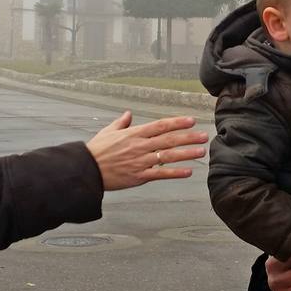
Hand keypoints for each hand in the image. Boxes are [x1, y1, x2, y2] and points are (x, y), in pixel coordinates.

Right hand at [86, 112, 207, 190]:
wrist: (86, 170)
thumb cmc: (96, 151)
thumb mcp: (108, 132)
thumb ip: (121, 123)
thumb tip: (128, 114)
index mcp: (134, 134)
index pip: (160, 125)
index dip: (177, 123)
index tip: (191, 120)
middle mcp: (140, 146)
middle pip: (169, 139)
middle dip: (188, 137)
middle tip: (204, 135)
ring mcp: (141, 161)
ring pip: (168, 156)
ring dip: (186, 153)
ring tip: (201, 152)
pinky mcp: (139, 176)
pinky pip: (160, 174)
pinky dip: (175, 173)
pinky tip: (188, 172)